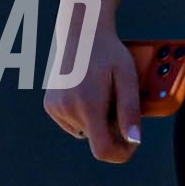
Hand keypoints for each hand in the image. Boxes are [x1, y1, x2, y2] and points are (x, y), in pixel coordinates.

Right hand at [47, 34, 142, 163]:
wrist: (81, 32)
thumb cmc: (109, 53)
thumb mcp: (128, 79)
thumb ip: (130, 112)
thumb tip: (134, 141)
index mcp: (88, 104)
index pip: (103, 150)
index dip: (122, 153)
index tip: (133, 143)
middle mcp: (67, 109)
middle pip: (97, 139)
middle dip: (113, 129)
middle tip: (119, 103)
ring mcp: (56, 108)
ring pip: (85, 131)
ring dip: (98, 121)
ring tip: (103, 94)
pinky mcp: (50, 105)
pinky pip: (73, 123)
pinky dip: (84, 114)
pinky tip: (89, 93)